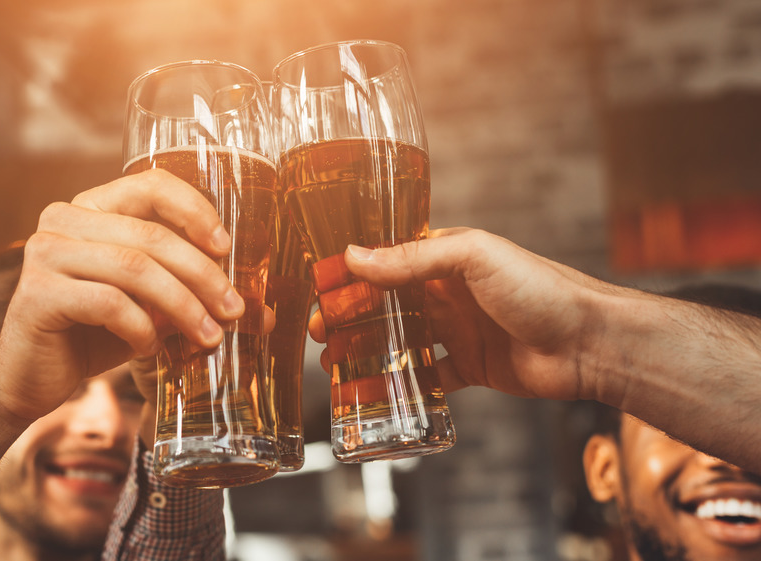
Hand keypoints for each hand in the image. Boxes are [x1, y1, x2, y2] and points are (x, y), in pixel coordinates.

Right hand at [0, 169, 244, 420]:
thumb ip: (194, 298)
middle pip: (152, 235)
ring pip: (135, 268)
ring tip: (208, 337)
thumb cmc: (93, 334)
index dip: (195, 211)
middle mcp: (64, 219)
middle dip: (202, 275)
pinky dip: (140, 329)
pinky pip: (109, 303)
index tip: (227, 249)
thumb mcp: (151, 308)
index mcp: (93, 207)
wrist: (31, 376)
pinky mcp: (37, 293)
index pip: (152, 184)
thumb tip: (262, 312)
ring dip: (182, 306)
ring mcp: (45, 252)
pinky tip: (148, 350)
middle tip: (234, 310)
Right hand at [308, 227, 619, 401]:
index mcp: (447, 258)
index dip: (353, 275)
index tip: (321, 288)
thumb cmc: (539, 289)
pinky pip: (427, 376)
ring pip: (400, 340)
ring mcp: (459, 331)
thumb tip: (355, 256)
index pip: (389, 261)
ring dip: (367, 349)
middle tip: (320, 331)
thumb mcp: (472, 258)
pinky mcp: (470, 367)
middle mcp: (449, 293)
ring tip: (335, 362)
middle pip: (387, 304)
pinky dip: (401, 383)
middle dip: (351, 316)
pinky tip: (375, 389)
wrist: (589, 343)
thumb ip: (413, 258)